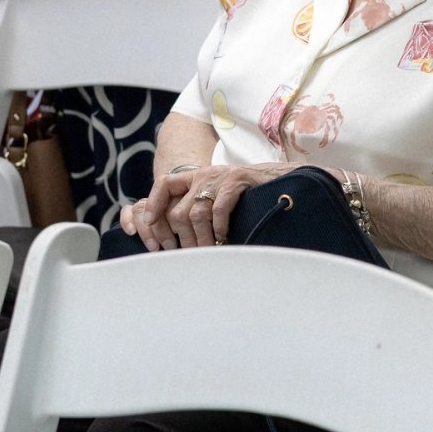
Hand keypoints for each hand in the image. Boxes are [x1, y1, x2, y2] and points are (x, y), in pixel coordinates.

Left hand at [122, 162, 308, 250]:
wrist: (280, 179)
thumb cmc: (247, 196)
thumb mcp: (217, 197)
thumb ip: (197, 210)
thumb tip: (176, 239)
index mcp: (195, 177)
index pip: (163, 185)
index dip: (153, 208)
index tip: (152, 233)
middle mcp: (204, 175)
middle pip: (177, 210)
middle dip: (181, 239)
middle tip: (189, 256)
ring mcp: (219, 177)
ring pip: (195, 213)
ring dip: (200, 239)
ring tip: (208, 252)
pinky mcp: (236, 180)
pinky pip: (218, 208)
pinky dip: (218, 227)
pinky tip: (224, 237)